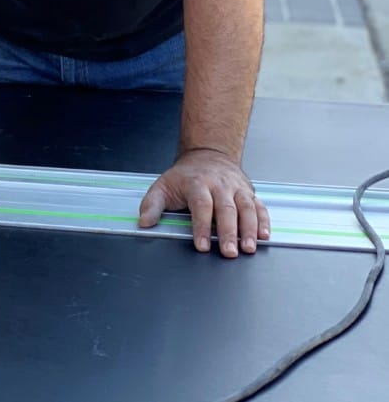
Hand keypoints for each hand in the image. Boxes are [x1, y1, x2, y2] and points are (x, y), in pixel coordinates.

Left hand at [138, 148, 270, 256]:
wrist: (207, 155)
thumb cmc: (185, 176)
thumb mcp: (162, 186)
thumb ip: (152, 205)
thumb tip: (144, 222)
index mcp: (197, 183)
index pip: (201, 206)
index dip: (201, 226)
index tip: (201, 245)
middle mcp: (219, 185)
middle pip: (226, 209)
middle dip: (228, 232)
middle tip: (229, 252)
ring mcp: (236, 188)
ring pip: (246, 208)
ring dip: (250, 229)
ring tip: (249, 248)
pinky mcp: (249, 192)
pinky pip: (260, 206)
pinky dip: (264, 220)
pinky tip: (265, 235)